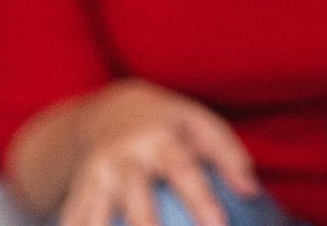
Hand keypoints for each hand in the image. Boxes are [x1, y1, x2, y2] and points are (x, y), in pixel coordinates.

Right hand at [61, 81, 259, 225]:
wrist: (110, 111)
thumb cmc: (170, 125)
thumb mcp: (201, 124)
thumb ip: (228, 155)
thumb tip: (251, 192)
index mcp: (158, 137)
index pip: (183, 170)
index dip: (200, 199)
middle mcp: (122, 157)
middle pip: (135, 197)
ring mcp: (95, 177)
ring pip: (98, 215)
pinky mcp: (78, 195)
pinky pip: (75, 222)